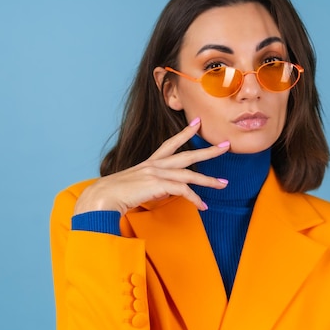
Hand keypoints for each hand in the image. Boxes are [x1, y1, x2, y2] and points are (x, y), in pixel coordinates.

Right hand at [74, 118, 229, 215]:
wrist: (103, 197)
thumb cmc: (115, 195)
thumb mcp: (137, 187)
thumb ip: (153, 186)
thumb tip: (165, 191)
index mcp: (150, 163)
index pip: (171, 143)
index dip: (185, 133)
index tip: (198, 123)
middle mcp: (155, 165)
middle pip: (188, 154)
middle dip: (208, 150)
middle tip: (226, 145)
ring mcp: (157, 173)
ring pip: (190, 174)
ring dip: (209, 180)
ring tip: (223, 184)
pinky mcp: (158, 185)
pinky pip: (183, 191)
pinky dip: (195, 199)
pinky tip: (203, 206)